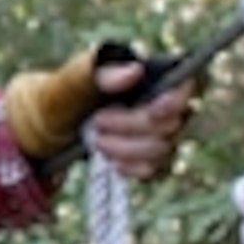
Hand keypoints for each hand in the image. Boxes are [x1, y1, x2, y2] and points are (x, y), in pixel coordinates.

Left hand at [2, 48, 196, 179]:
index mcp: (154, 73)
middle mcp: (166, 103)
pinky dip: (130, 168)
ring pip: (164, 150)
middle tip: (96, 122)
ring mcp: (162, 133)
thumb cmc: (65, 93)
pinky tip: (111, 159)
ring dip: (125, 148)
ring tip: (95, 138)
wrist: (51, 125)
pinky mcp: (153, 159)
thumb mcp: (73, 79)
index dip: (180, 97)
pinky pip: (156, 171)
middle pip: (174, 122)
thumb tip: (134, 72)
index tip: (153, 109)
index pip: (193, 81)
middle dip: (132, 126)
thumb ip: (100, 71)